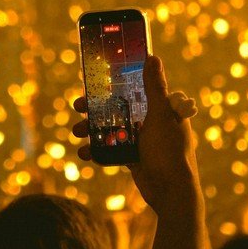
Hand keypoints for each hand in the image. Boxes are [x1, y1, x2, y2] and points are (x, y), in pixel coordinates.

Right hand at [73, 56, 201, 217]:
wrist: (172, 191)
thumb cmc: (170, 150)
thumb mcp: (161, 114)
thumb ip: (155, 87)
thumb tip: (152, 57)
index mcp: (162, 108)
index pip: (135, 89)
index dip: (114, 84)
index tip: (95, 82)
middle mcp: (152, 122)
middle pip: (118, 109)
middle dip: (96, 108)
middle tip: (78, 106)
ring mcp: (142, 141)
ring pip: (111, 129)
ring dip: (92, 130)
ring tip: (76, 132)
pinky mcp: (134, 158)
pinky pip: (111, 150)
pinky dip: (97, 151)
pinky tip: (84, 152)